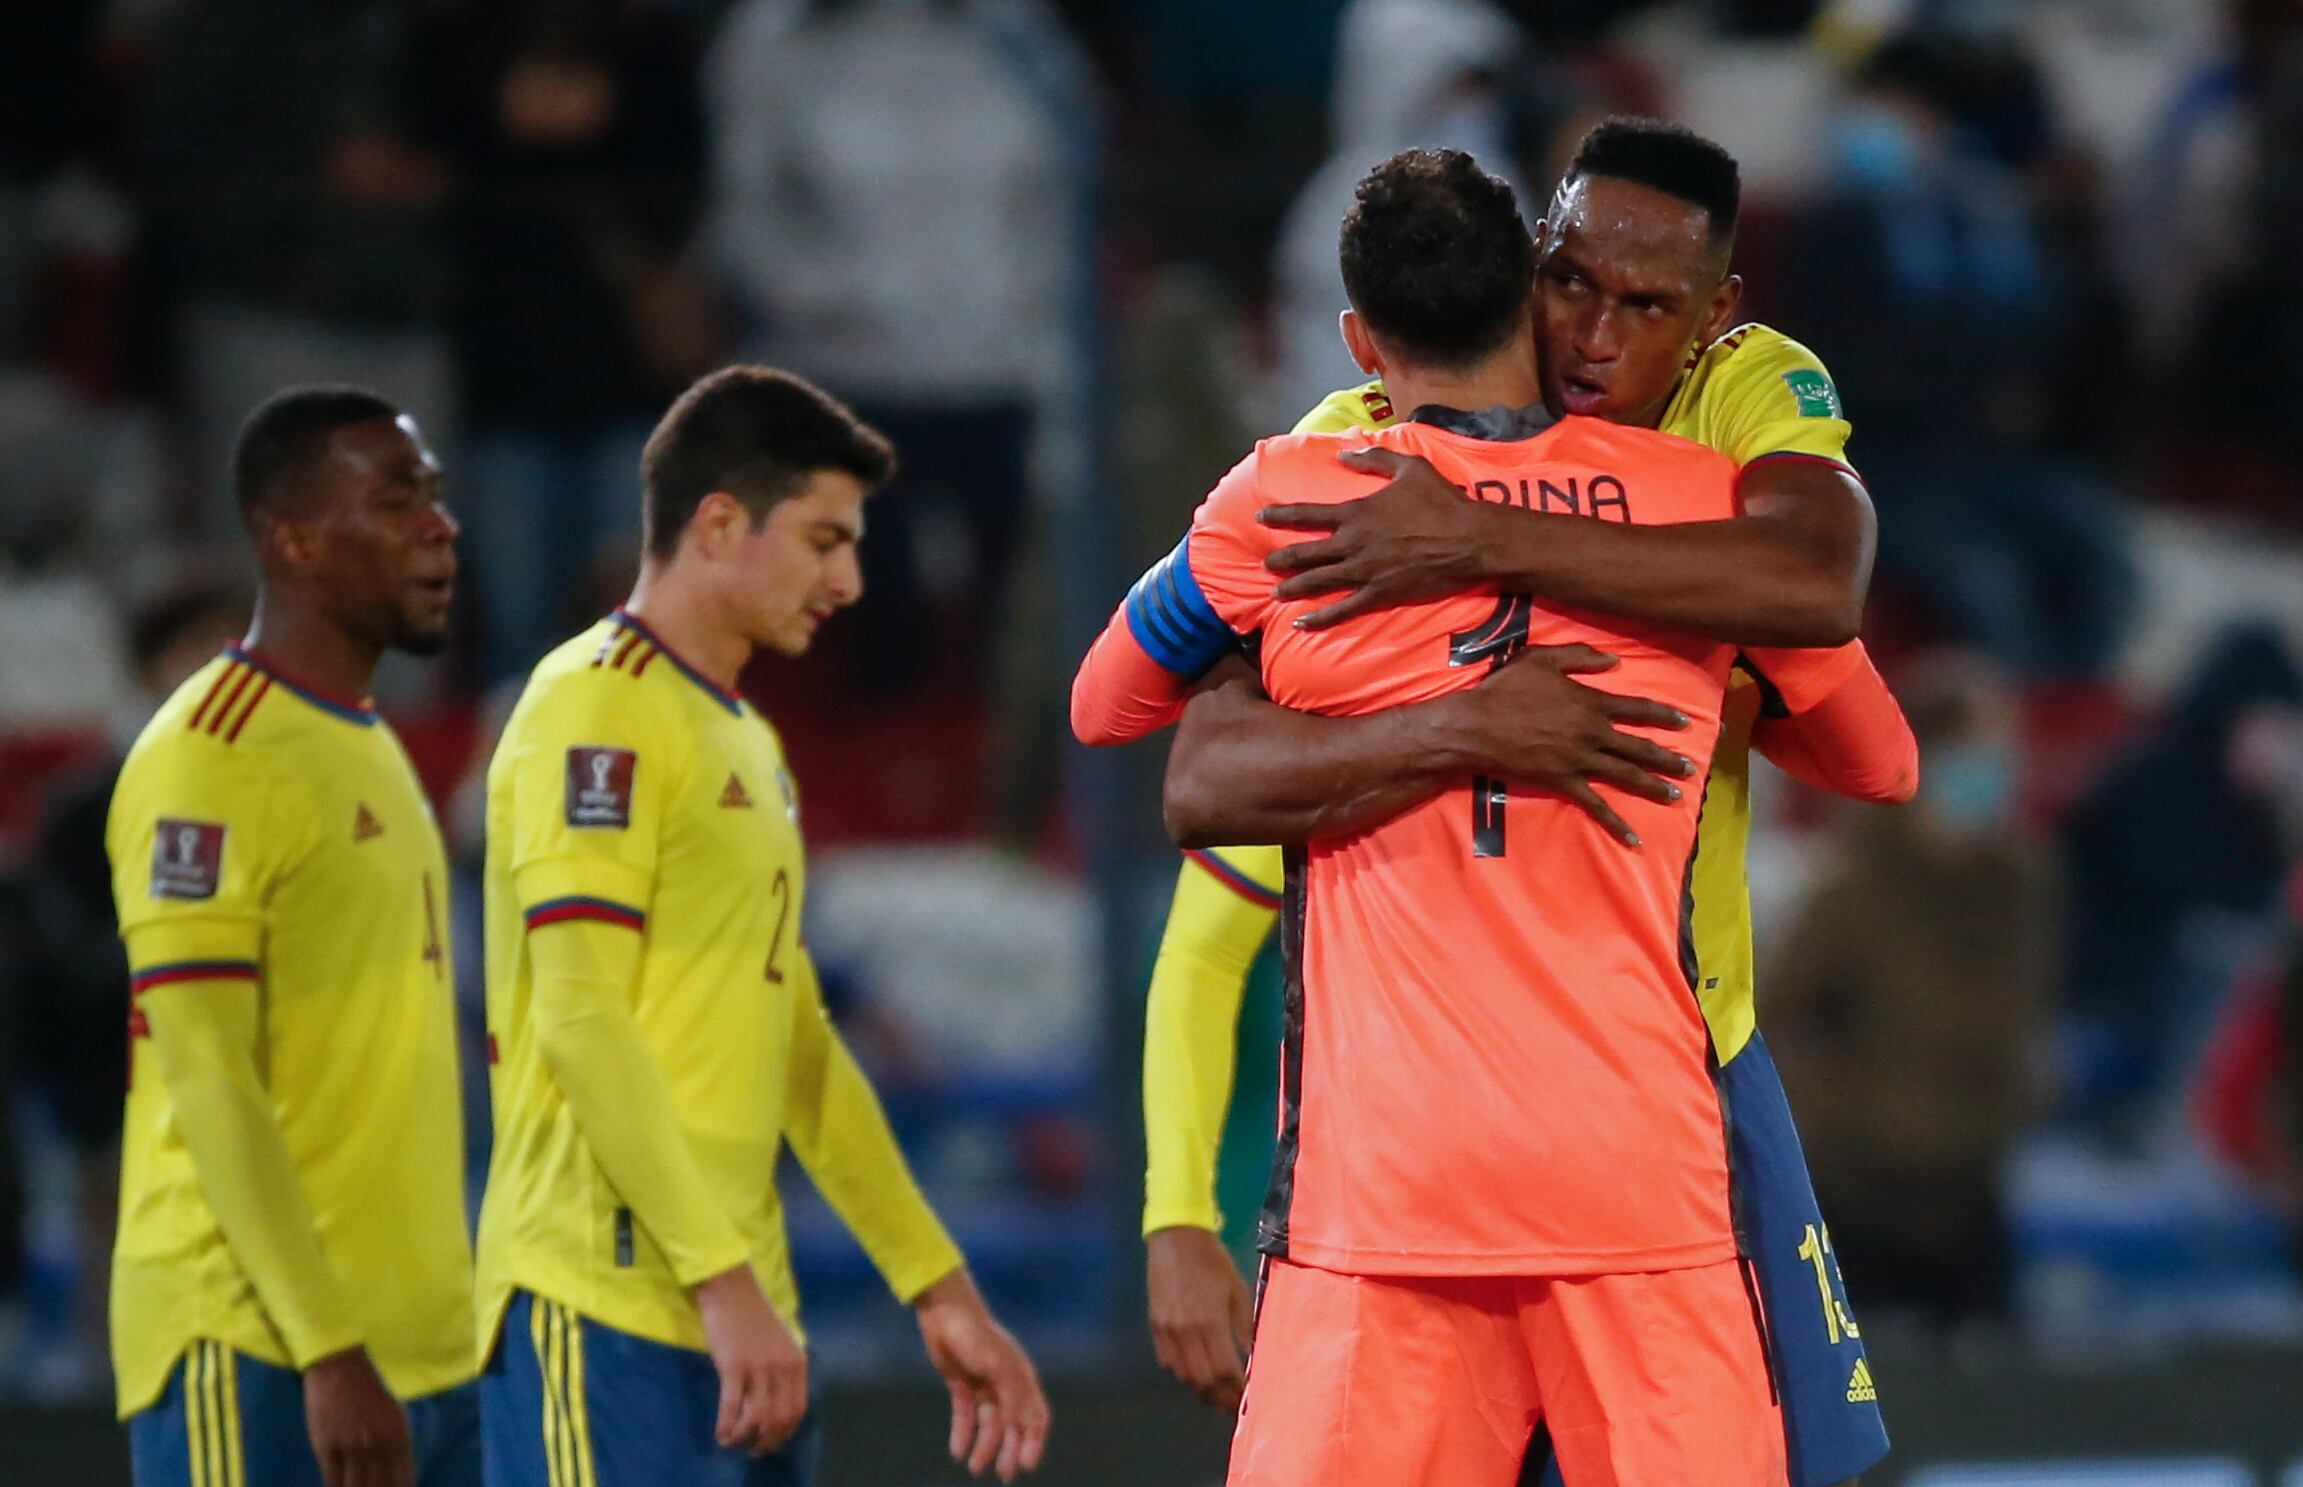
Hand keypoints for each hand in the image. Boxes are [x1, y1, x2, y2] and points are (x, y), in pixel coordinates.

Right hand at [303, 1347, 413, 1486]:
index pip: (403, 1480)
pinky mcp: (326, 1446)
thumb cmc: (370, 1393)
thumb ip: (398, 1448)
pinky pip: (332, 1480)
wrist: (341, 1369)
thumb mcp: (394, 1418)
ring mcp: (350, 1446)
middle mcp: (377, 1443)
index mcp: (398, 1436)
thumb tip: (402, 1479)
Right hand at [695, 1264, 808, 1455]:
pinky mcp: (733, 1366)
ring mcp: (759, 1367)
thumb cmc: (754, 1315)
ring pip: (757, 1417)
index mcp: (797, 1362)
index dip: (785, 1431)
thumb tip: (776, 1402)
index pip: (798, 1409)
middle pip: (780, 1418)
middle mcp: (782, 1368)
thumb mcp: (781, 1342)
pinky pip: (732, 1407)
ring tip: (734, 1443)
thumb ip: (783, 1369)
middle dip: (767, 1441)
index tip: (774, 1441)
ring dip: (745, 1437)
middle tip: (754, 1450)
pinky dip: (727, 1426)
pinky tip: (721, 1434)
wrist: (732, 1290)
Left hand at [914, 1269, 1050, 1480]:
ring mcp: (984, 1384)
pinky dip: (963, 1433)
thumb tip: (1022, 1426)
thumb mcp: (997, 1366)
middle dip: (1010, 1451)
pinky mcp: (962, 1383)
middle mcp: (1006, 1384)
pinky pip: (966, 1415)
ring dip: (984, 1446)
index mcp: (1022, 1378)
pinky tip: (957, 1451)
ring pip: (989, 1424)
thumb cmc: (976, 1335)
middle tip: (1003, 1475)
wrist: (945, 1313)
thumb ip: (1012, 1395)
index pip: (1036, 1416)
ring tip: (974, 1467)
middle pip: (1013, 1425)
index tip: (1027, 1464)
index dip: (1035, 1442)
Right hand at [1145, 1226, 1252, 1409]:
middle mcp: (1186, 1331)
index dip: (1235, 1389)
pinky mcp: (1155, 1325)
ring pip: (1183, 1374)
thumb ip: (1245, 1328)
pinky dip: (1183, 1372)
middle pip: (1202, 1380)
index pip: (1223, 1370)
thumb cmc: (1213, 1262)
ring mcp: (1167, 1330)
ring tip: (1216, 1394)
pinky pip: (1167, 1361)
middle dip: (1219, 1397)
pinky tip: (1195, 1372)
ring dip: (1201, 1389)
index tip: (1246, 1397)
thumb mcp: (1237, 1291)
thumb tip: (1253, 1357)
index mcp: (1210, 1321)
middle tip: (1232, 1405)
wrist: (1176, 1238)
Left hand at [1260, 448, 1491, 628]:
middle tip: (1265, 565)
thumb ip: (1374, 459)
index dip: (1282, 515)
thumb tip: (1345, 454)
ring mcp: (1365, 571)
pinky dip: (1320, 618)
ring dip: (1294, 587)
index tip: (1261, 516)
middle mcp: (1354, 543)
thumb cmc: (1442, 502)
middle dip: (1283, 559)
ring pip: (1319, 581)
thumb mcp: (1409, 467)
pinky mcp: (1380, 594)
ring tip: (1275, 593)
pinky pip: (1343, 609)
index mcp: (1357, 513)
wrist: (1469, 540)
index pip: (1309, 514)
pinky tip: (1302, 624)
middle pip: (1308, 552)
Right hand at [1434, 644, 1695, 846]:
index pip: (1638, 709)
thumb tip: (1615, 662)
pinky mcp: (1564, 782)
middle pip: (1639, 747)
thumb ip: (1580, 657)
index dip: (1663, 716)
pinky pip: (1595, 805)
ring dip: (1653, 786)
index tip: (1685, 723)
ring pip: (1626, 775)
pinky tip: (1634, 837)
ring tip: (1675, 795)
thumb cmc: (1506, 688)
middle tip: (1691, 768)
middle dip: (1667, 758)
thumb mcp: (1542, 659)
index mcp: (1591, 703)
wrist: (1477, 726)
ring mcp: (1580, 761)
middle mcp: (1593, 734)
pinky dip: (1615, 823)